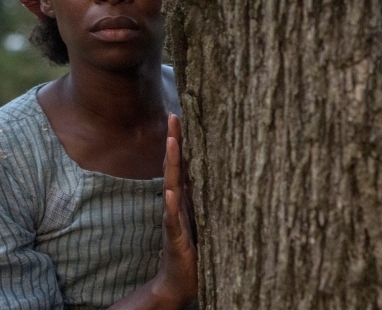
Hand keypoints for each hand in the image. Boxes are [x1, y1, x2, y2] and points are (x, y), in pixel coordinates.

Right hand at [152, 113, 197, 306]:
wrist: (179, 281)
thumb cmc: (195, 252)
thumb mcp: (207, 220)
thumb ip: (209, 200)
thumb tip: (227, 178)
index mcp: (185, 198)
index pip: (183, 164)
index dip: (181, 141)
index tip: (181, 116)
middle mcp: (176, 203)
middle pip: (173, 166)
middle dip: (173, 141)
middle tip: (173, 116)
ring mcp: (173, 218)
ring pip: (171, 185)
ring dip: (170, 164)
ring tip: (171, 143)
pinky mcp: (174, 237)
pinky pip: (171, 218)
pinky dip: (170, 205)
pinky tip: (169, 192)